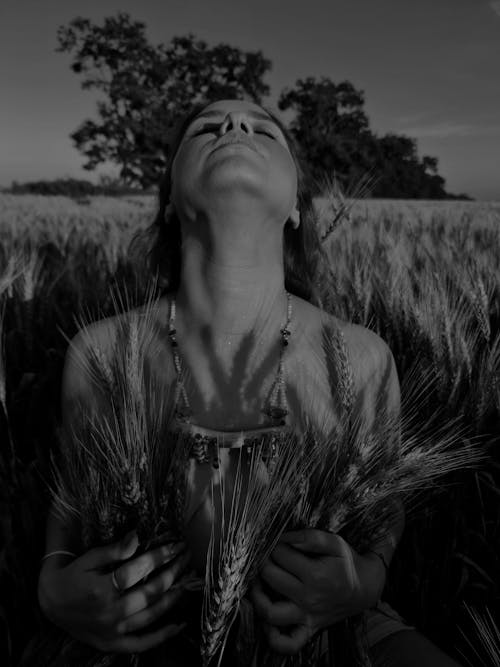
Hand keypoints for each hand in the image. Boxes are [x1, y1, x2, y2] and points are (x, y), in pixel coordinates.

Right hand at [38, 530, 199, 652]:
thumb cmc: (72, 575)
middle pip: (151, 591)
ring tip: (188, 579)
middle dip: (173, 571)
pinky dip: (162, 636)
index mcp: (102, 589)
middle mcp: (110, 612)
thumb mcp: (89, 558)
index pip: (139, 570)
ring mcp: (113, 631)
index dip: (160, 556)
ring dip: (174, 596)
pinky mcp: (113, 644)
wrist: (51, 604)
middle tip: (187, 556)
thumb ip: (114, 550)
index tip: (176, 545)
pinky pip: (142, 643)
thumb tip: (137, 536)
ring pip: (152, 614)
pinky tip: (179, 624)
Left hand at [248, 529, 384, 654]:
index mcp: (316, 575)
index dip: (276, 544)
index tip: (279, 541)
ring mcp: (308, 616)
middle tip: (268, 557)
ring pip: (271, 613)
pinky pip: (288, 644)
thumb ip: (310, 537)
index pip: (281, 555)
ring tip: (258, 583)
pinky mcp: (309, 629)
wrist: (366, 588)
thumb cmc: (347, 563)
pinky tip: (267, 620)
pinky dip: (273, 637)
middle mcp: (309, 598)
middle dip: (264, 562)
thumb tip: (286, 538)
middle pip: (271, 578)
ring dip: (258, 597)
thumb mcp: (335, 543)